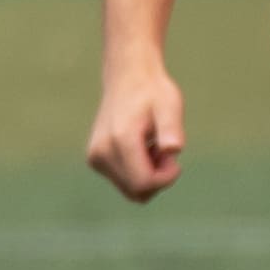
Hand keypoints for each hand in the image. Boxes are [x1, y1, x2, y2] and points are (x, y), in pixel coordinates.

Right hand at [86, 58, 184, 201]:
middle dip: (158, 178)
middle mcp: (101, 152)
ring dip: (149, 175)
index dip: (166, 178)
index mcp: (120, 140)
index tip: (175, 159)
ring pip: (130, 190)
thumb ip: (171, 128)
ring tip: (153, 147)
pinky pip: (123, 182)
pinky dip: (138, 172)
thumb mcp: (170, 105)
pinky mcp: (95, 160)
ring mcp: (95, 157)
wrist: (127, 78)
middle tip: (164, 151)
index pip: (144, 183)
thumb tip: (174, 149)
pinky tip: (143, 149)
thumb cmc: (153, 92)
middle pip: (137, 191)